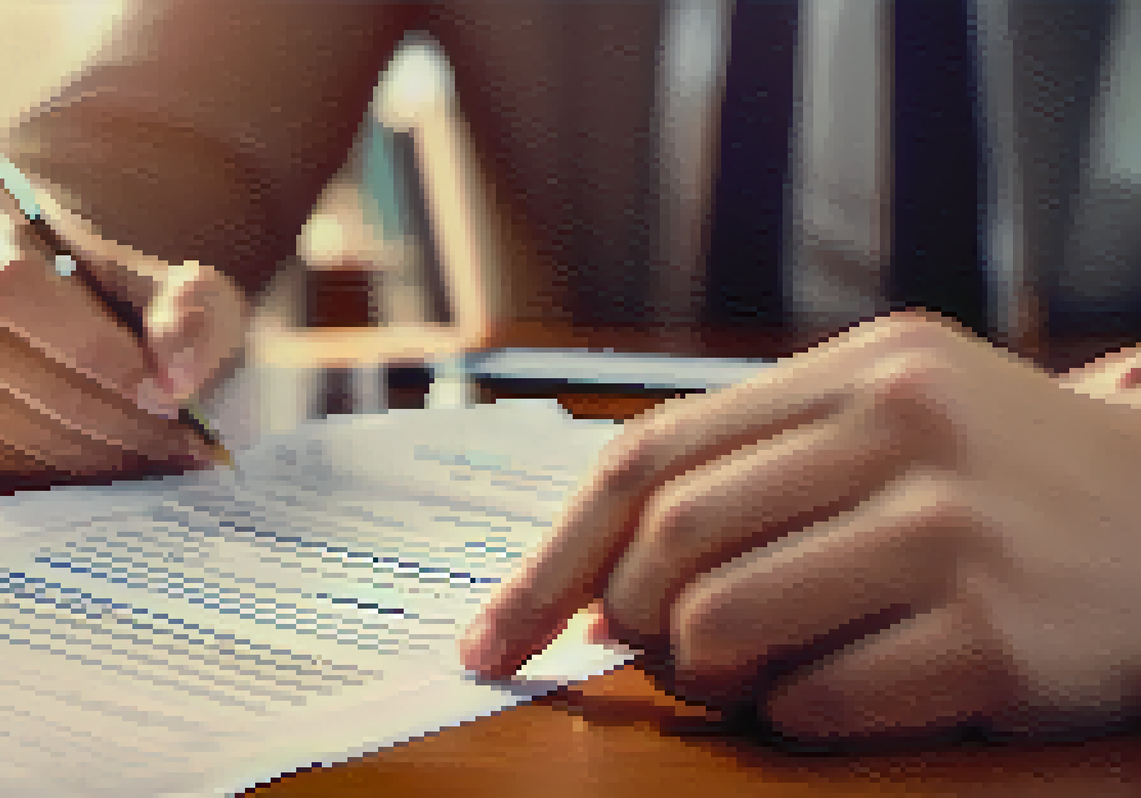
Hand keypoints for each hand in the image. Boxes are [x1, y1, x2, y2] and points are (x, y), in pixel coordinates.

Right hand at [0, 212, 245, 484]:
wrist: (60, 337)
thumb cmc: (119, 306)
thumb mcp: (167, 289)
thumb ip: (188, 313)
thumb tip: (180, 380)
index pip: (20, 295)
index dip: (97, 351)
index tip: (168, 394)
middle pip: (34, 380)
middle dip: (124, 420)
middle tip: (188, 444)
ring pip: (25, 436)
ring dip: (108, 457)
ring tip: (166, 456)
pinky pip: (11, 473)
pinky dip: (76, 479)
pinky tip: (120, 468)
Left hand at [459, 310, 1140, 745]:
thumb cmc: (1015, 486)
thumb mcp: (898, 424)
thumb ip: (758, 473)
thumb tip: (599, 587)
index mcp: (861, 368)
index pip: (649, 457)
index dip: (553, 556)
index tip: (495, 636)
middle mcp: (903, 428)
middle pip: (670, 536)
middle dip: (622, 615)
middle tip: (641, 653)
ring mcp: (953, 529)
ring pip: (726, 619)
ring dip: (700, 673)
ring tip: (731, 677)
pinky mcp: (996, 634)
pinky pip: (821, 699)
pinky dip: (794, 714)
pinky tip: (831, 696)